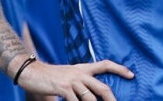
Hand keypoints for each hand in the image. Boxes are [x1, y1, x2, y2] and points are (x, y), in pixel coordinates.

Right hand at [16, 59, 133, 100]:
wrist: (31, 71)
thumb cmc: (50, 76)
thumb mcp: (68, 75)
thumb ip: (79, 82)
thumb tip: (90, 94)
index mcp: (82, 68)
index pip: (105, 64)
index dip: (119, 69)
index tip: (131, 75)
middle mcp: (80, 73)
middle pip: (102, 87)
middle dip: (112, 100)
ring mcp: (72, 80)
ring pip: (90, 99)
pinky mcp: (63, 87)